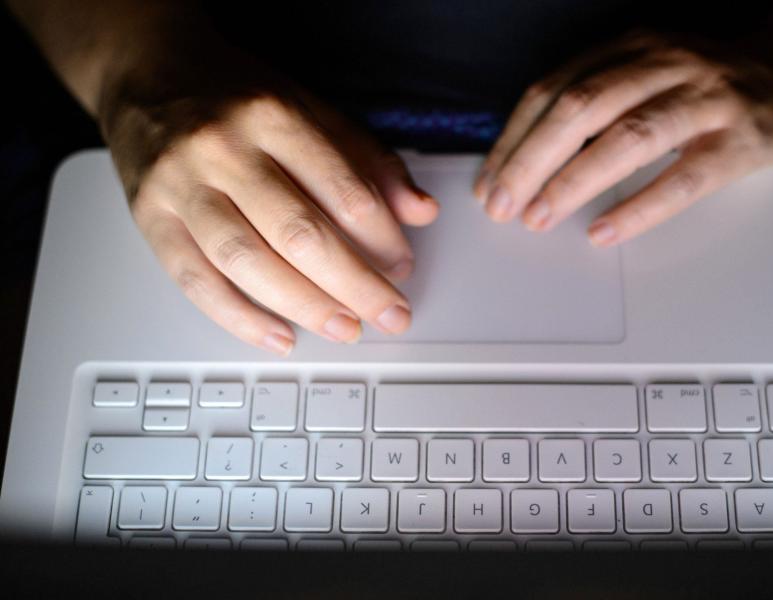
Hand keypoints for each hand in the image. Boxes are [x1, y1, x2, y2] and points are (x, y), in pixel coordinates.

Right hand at [101, 39, 437, 354]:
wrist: (145, 69)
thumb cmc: (234, 95)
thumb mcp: (310, 108)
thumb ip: (368, 160)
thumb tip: (420, 211)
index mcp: (272, 115)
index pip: (343, 190)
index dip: (382, 239)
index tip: (403, 268)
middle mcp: (223, 148)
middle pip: (299, 233)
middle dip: (354, 285)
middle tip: (389, 315)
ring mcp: (180, 185)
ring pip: (248, 262)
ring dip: (304, 306)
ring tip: (344, 328)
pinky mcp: (149, 217)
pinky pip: (195, 280)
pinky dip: (239, 317)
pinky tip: (279, 336)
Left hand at [474, 32, 772, 245]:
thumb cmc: (709, 86)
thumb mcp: (647, 73)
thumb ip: (595, 99)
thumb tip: (526, 158)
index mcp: (630, 47)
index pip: (553, 90)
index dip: (514, 139)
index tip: (488, 182)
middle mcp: (664, 63)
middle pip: (580, 108)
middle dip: (531, 161)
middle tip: (502, 207)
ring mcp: (705, 99)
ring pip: (627, 137)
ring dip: (574, 181)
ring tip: (540, 218)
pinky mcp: (739, 141)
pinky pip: (682, 178)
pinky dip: (638, 207)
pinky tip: (604, 232)